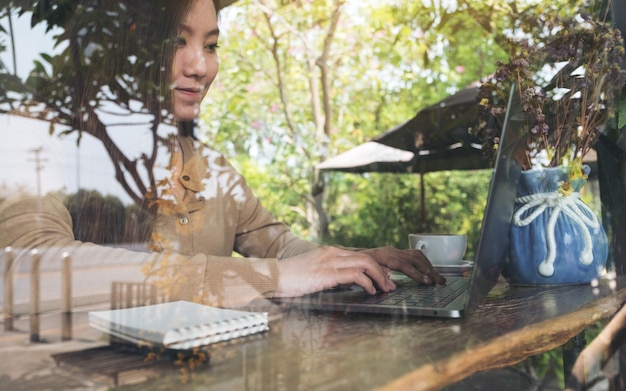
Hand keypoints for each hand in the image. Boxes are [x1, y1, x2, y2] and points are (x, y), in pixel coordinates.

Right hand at [274, 246, 395, 296]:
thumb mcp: (313, 272)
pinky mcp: (328, 273)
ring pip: (365, 263)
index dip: (375, 266)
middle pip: (367, 257)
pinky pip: (356, 275)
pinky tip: (370, 290)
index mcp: (330, 252)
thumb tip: (344, 283)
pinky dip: (367, 282)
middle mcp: (333, 253)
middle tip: (390, 284)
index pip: (360, 255)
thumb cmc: (290, 278)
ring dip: (379, 277)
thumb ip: (329, 274)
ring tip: (385, 288)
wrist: (273, 276)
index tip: (383, 277)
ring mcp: (330, 261)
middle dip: (382, 271)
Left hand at [361, 246, 445, 284]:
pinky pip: (414, 254)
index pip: (404, 265)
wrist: (353, 255)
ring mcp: (395, 251)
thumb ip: (379, 279)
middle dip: (430, 271)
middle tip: (440, 282)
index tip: (427, 282)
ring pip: (417, 256)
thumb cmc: (358, 265)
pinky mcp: (397, 252)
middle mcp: (392, 252)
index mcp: (385, 257)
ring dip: (429, 266)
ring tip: (438, 278)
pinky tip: (429, 270)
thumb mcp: (366, 273)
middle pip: (415, 259)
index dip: (416, 274)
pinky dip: (424, 262)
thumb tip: (392, 287)